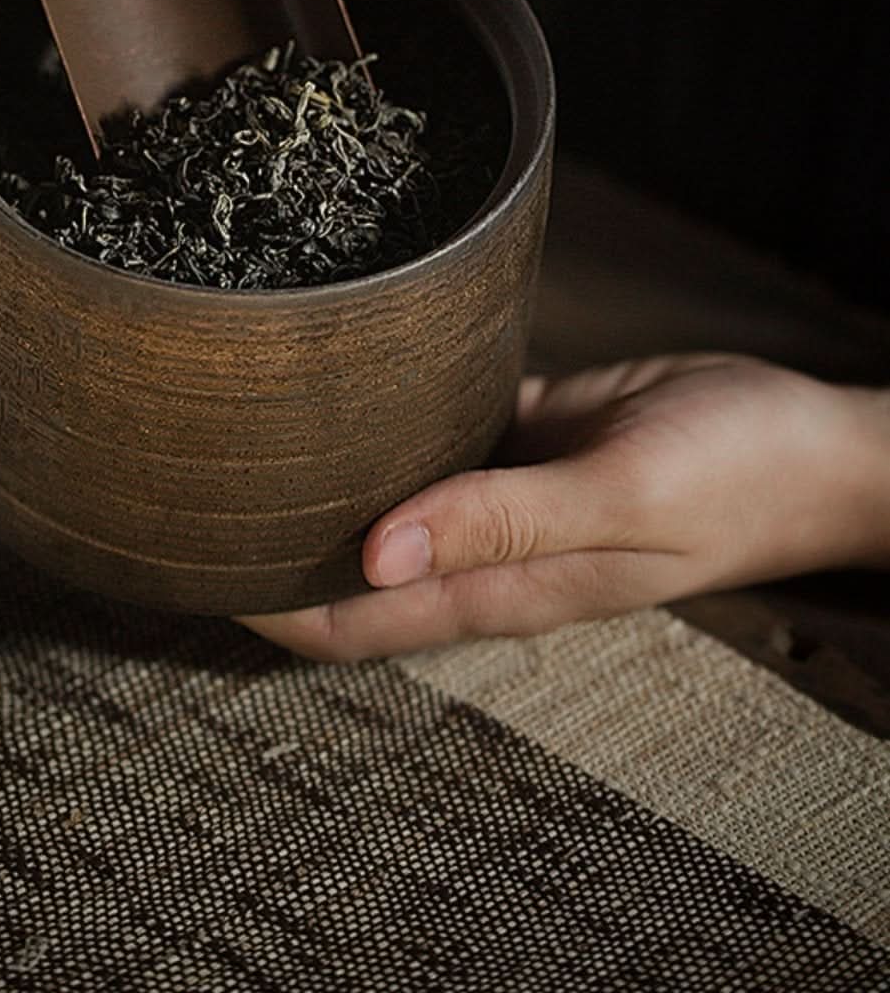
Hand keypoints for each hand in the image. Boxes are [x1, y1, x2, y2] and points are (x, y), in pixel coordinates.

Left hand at [242, 354, 889, 661]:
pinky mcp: (525, 428)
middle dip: (264, 541)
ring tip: (227, 429)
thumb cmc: (737, 478)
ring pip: (382, 492)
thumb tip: (370, 553)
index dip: (260, 603)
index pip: (348, 619)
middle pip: (344, 564)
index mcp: (502, 585)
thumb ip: (502, 523)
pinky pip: (436, 424)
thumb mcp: (623, 500)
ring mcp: (503, 489)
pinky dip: (384, 411)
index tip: (179, 565)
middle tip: (175, 485)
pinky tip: (336, 373)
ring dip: (316, 478)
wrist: (817, 441)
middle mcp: (486, 545)